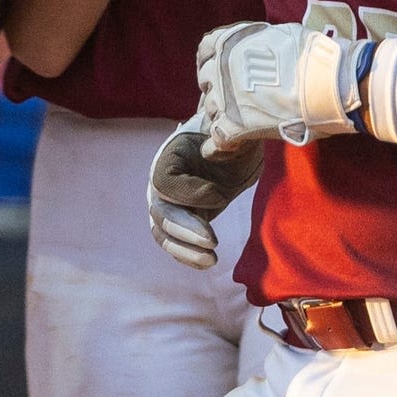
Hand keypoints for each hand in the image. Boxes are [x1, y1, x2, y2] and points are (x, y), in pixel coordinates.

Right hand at [147, 116, 264, 268]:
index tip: (220, 196)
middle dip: (184, 230)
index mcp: (170, 156)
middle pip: (160, 212)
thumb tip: (218, 145)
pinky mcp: (184, 222)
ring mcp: (170, 205)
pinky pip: (176, 244)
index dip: (189, 194)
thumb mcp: (236, 133)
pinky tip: (209, 262)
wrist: (235, 150)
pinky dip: (189, 256)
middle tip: (212, 241)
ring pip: (163, 233)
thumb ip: (227, 137)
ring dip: (184, 250)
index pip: (164, 182)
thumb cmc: (234, 136)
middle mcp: (163, 183)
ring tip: (212, 260)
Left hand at [194, 20, 365, 147]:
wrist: (327, 82)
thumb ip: (259, 43)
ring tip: (239, 119)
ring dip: (222, 114)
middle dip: (217, 88)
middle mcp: (220, 68)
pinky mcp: (235, 125)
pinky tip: (225, 146)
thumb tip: (261, 50)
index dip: (211, 59)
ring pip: (211, 109)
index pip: (206, 49)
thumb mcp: (279, 34)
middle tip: (234, 97)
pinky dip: (218, 144)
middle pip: (206, 81)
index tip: (219, 67)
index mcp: (230, 42)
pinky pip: (216, 138)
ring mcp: (225, 98)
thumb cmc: (311, 55)